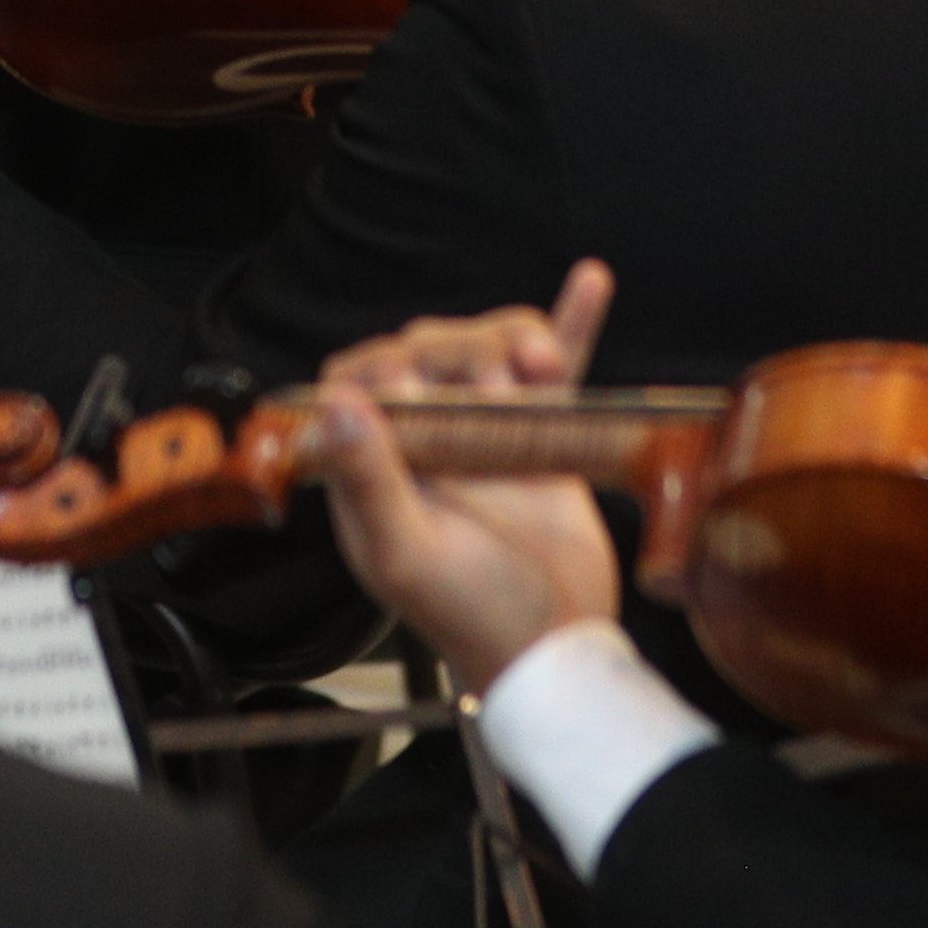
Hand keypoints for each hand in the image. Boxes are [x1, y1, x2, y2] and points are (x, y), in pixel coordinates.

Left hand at [314, 262, 628, 702]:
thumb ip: (369, 481)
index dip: (381, 368)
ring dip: (515, 338)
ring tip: (543, 368)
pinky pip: (554, 365)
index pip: (354, 381)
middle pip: (426, 351)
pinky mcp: (542, 432)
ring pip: (487, 348)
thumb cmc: (474, 616)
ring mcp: (486, 430)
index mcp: (374, 467)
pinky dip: (569, 322)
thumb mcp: (408, 554)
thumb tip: (338, 405)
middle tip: (503, 385)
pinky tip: (589, 282)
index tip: (418, 387)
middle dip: (463, 351)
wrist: (558, 646)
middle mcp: (425, 440)